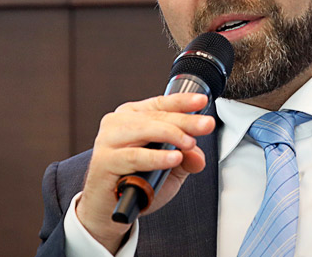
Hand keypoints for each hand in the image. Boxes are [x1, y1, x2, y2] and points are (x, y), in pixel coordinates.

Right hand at [76, 93, 214, 252]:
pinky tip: (173, 158)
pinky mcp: (104, 162)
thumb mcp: (170, 167)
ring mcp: (108, 140)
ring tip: (190, 143)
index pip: (161, 104)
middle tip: (207, 125)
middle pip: (157, 116)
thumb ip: (186, 157)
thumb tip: (198, 156)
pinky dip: (156, 157)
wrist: (107, 210)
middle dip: (185, 121)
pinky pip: (135, 157)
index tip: (202, 101)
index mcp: (133, 116)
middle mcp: (118, 123)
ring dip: (172, 135)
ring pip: (145, 130)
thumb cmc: (135, 181)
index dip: (182, 101)